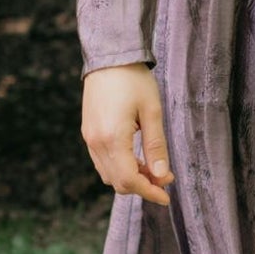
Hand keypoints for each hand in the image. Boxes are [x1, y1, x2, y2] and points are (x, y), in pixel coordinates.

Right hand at [81, 62, 173, 205]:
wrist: (109, 57)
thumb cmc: (134, 80)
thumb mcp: (152, 111)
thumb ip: (156, 146)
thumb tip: (162, 176)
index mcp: (112, 138)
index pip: (128, 180)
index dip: (149, 192)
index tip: (166, 196)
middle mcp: (96, 142)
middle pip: (117, 182)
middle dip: (142, 185)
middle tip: (165, 177)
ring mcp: (89, 138)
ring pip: (108, 174)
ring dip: (130, 178)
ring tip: (153, 167)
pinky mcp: (88, 133)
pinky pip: (102, 162)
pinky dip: (119, 167)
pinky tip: (136, 158)